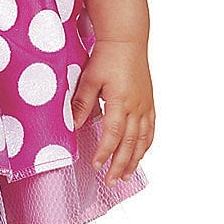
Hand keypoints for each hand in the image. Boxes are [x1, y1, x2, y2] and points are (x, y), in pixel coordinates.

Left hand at [72, 41, 154, 185]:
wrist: (127, 41)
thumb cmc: (107, 57)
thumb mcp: (89, 78)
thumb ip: (82, 103)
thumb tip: (74, 125)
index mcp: (120, 102)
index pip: (113, 134)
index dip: (105, 152)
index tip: (96, 165)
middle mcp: (136, 107)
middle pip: (129, 143)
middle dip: (120, 165)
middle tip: (112, 182)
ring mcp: (145, 106)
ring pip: (142, 140)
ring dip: (135, 159)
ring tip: (127, 175)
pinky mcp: (149, 103)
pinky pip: (150, 129)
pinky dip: (146, 144)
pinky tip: (141, 153)